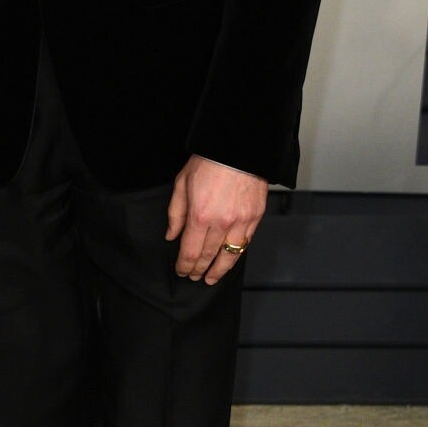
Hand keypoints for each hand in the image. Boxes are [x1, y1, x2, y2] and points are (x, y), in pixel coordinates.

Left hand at [165, 155, 266, 284]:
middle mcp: (222, 222)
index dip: (185, 265)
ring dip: (219, 270)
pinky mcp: (255, 217)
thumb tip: (172, 236)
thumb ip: (176, 213)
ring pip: (230, 255)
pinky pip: (245, 243)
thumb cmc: (209, 161)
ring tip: (211, 278)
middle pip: (208, 256)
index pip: (191, 251)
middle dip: (199, 269)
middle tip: (194, 277)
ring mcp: (242, 221)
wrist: (239, 148)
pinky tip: (229, 259)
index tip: (181, 271)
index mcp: (200, 214)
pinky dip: (236, 255)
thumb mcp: (182, 183)